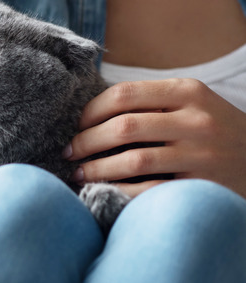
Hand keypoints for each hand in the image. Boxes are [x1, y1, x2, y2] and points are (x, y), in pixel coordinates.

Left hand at [67, 78, 245, 198]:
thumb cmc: (214, 131)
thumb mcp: (192, 104)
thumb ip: (151, 102)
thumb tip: (88, 113)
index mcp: (187, 92)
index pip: (124, 94)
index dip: (90, 111)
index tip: (74, 125)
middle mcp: (196, 120)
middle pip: (123, 127)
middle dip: (86, 141)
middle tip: (68, 152)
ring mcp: (202, 154)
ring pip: (132, 160)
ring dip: (96, 169)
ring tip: (78, 174)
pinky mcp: (203, 185)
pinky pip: (149, 189)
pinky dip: (119, 190)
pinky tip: (103, 190)